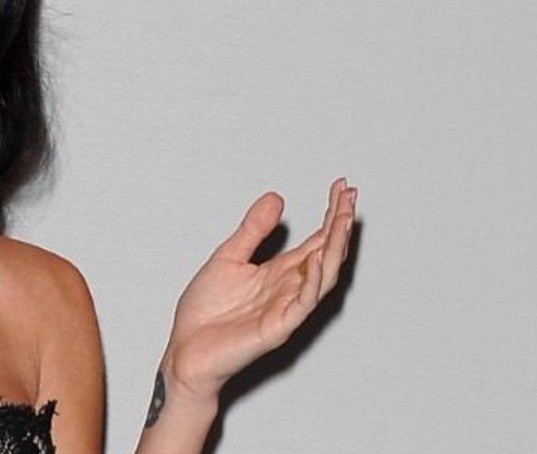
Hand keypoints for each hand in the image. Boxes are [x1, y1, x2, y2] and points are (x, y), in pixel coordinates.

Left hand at [163, 178, 357, 398]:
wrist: (185, 350)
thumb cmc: (205, 312)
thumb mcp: (228, 258)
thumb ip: (252, 230)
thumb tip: (276, 197)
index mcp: (279, 272)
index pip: (316, 239)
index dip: (331, 214)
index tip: (341, 187)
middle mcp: (289, 288)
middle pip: (327, 253)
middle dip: (341, 225)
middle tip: (351, 196)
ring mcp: (287, 308)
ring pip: (324, 276)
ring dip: (336, 248)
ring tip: (344, 220)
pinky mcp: (277, 327)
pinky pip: (303, 303)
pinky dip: (313, 280)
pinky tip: (317, 257)